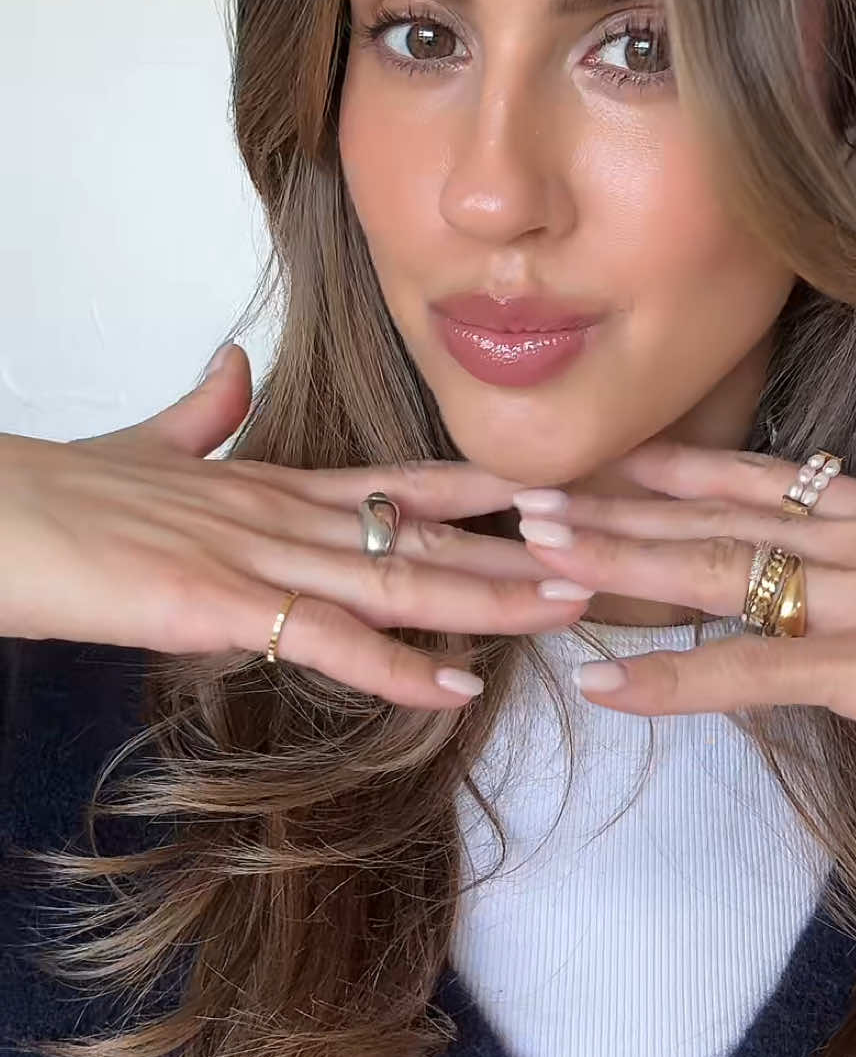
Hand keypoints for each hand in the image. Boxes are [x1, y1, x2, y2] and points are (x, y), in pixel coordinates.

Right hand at [0, 344, 590, 706]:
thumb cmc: (56, 495)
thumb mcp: (145, 448)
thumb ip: (201, 416)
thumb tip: (230, 367)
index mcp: (267, 484)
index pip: (394, 483)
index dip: (474, 492)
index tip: (544, 495)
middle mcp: (278, 512)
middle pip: (419, 535)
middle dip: (514, 550)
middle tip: (598, 555)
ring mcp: (251, 554)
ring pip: (395, 580)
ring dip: (488, 599)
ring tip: (566, 607)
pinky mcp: (215, 603)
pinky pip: (327, 641)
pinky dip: (396, 669)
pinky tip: (457, 688)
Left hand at [514, 440, 855, 851]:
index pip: (760, 475)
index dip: (673, 466)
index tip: (604, 454)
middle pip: (716, 512)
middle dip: (616, 501)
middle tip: (527, 487)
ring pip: (717, 571)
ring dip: (619, 563)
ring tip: (537, 553)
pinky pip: (753, 673)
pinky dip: (671, 680)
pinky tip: (605, 684)